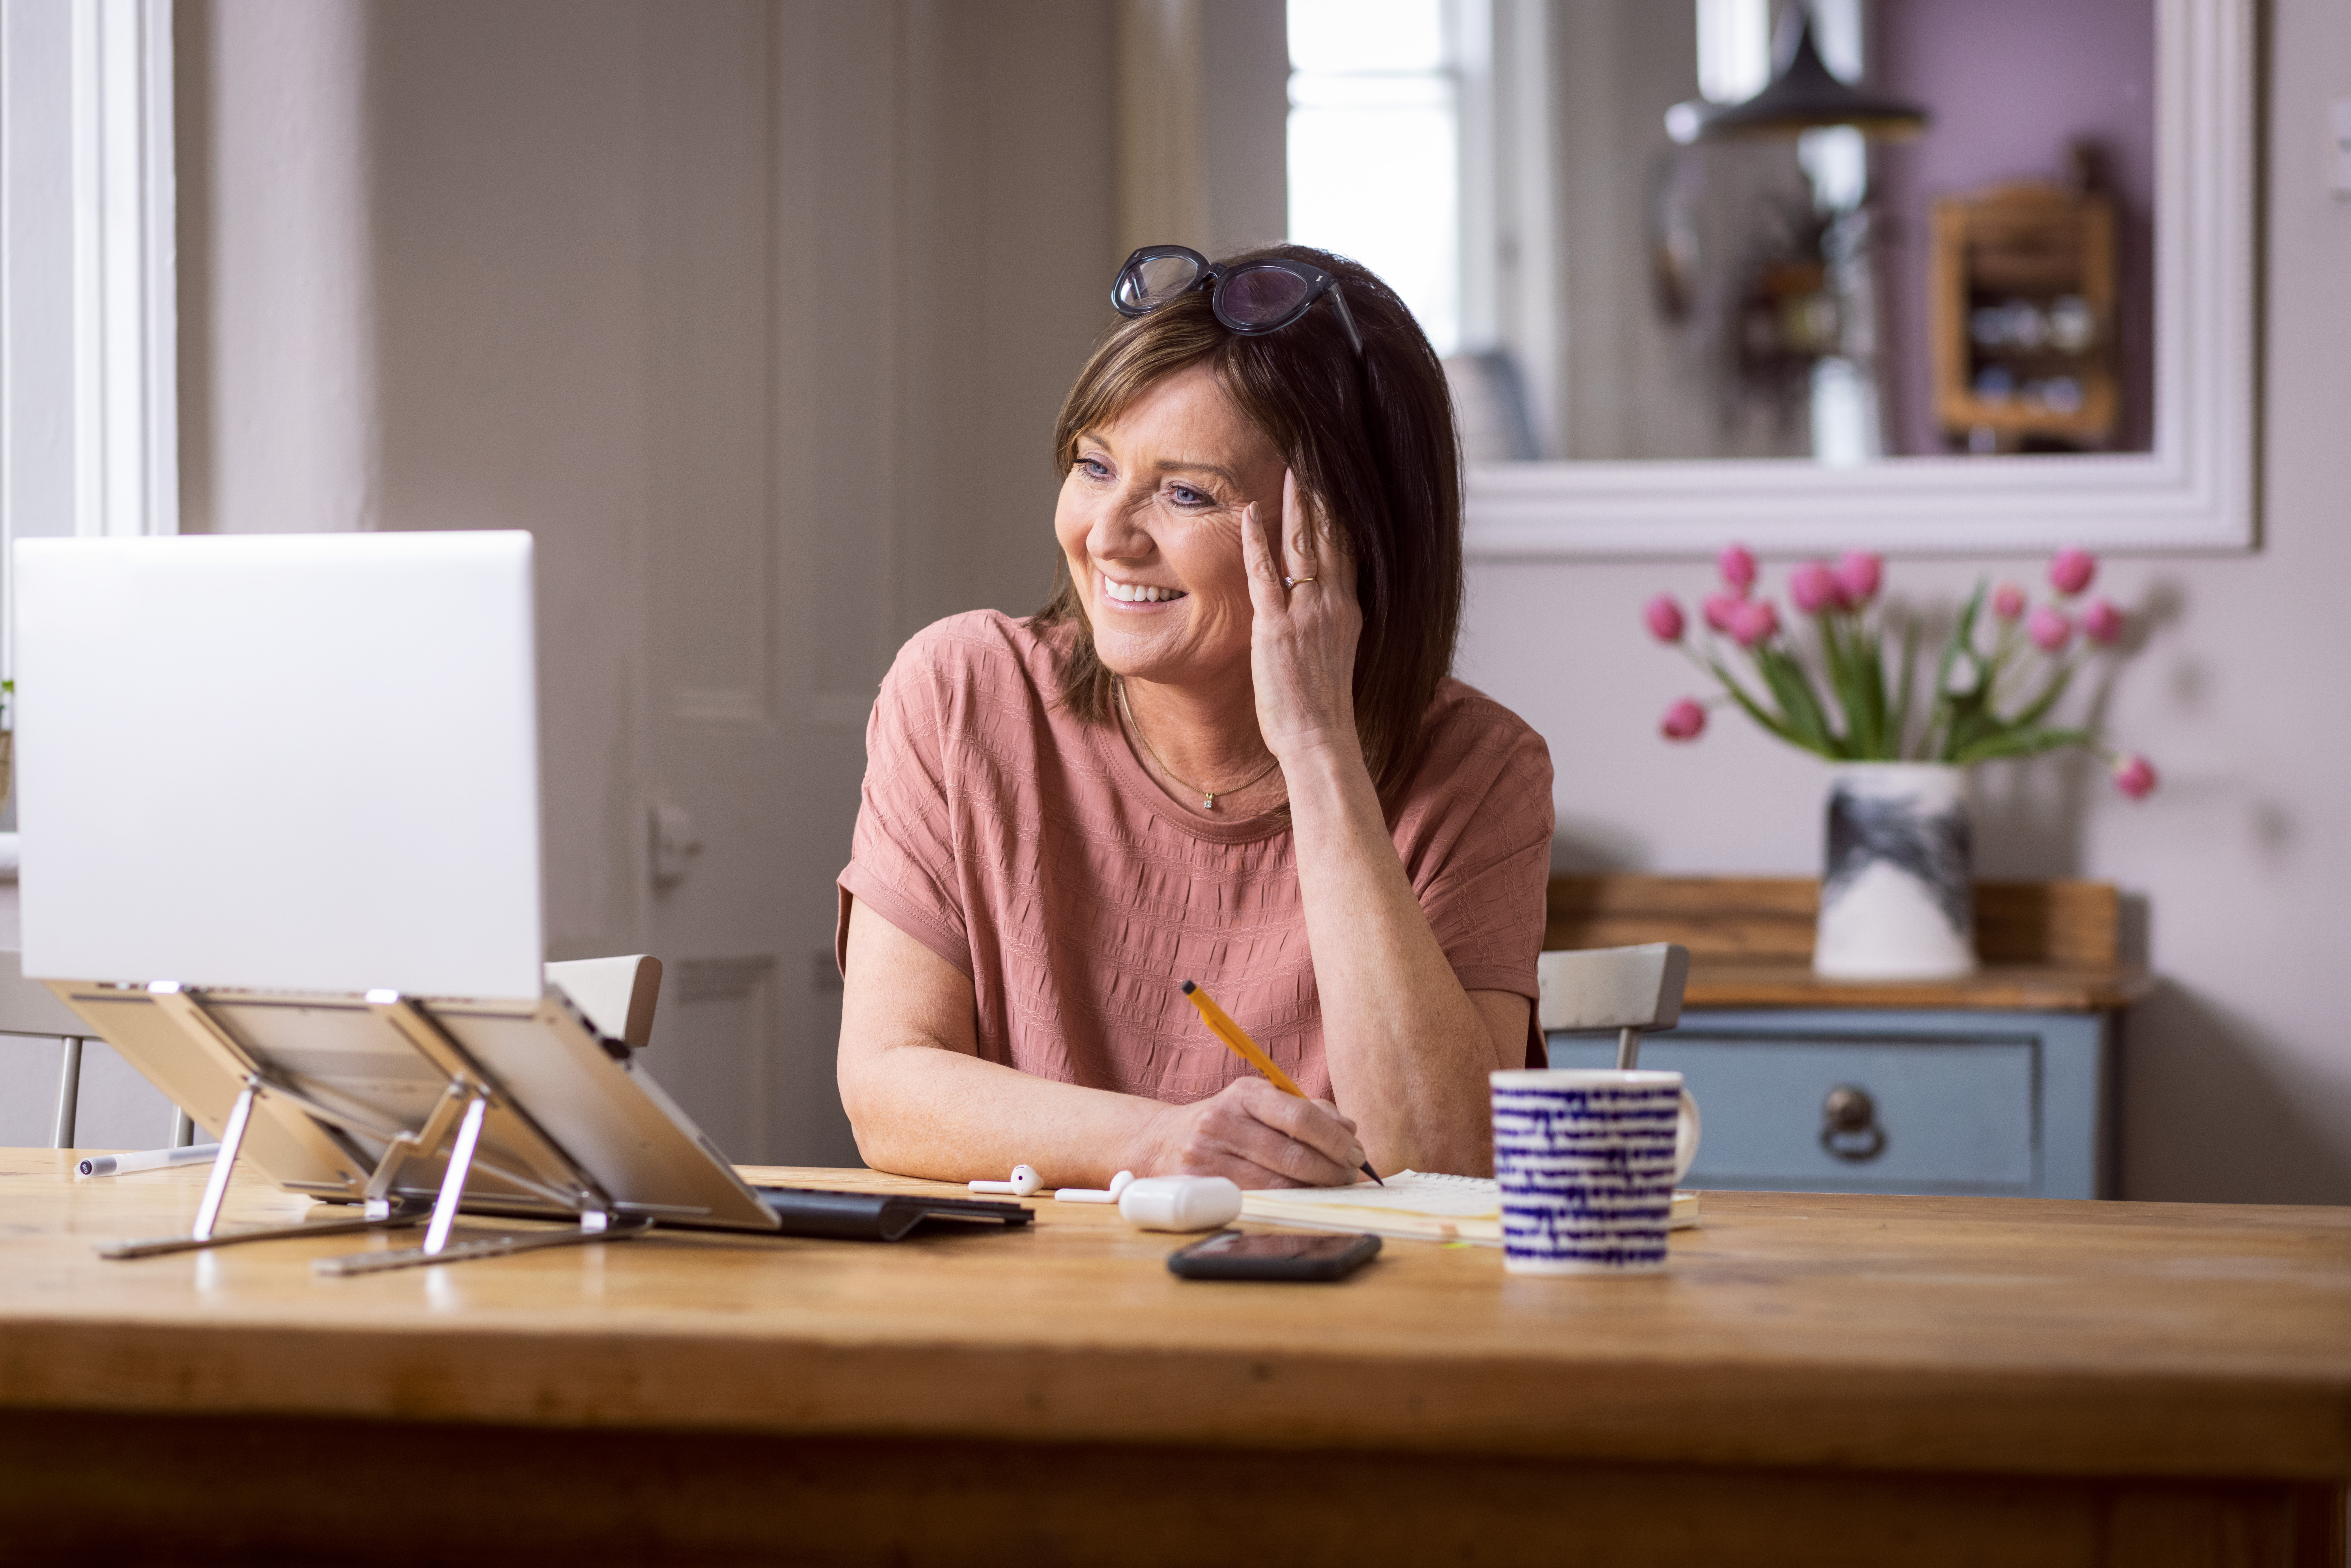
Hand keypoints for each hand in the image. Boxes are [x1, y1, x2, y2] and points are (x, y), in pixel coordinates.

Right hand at [1127, 1077, 1368, 1188]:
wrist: (1164, 1142)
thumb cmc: (1228, 1122)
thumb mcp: (1262, 1102)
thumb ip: (1307, 1111)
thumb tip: (1348, 1130)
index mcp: (1244, 1094)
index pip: (1300, 1117)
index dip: (1335, 1139)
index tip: (1356, 1152)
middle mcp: (1222, 1121)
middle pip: (1293, 1155)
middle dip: (1332, 1169)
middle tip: (1349, 1174)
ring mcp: (1207, 1155)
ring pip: (1278, 1183)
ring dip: (1315, 1189)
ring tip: (1331, 1186)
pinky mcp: (1200, 1186)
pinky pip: (1257, 1200)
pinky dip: (1288, 1200)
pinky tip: (1301, 1196)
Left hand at [1241, 470, 1361, 764]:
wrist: (1321, 739)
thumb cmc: (1322, 707)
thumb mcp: (1332, 656)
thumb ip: (1325, 626)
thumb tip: (1315, 612)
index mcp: (1347, 610)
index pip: (1346, 549)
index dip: (1340, 513)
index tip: (1334, 482)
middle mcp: (1333, 604)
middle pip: (1332, 537)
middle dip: (1324, 496)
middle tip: (1315, 458)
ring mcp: (1308, 613)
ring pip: (1304, 546)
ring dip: (1298, 505)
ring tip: (1293, 469)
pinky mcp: (1278, 627)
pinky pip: (1266, 574)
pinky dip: (1259, 541)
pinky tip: (1252, 513)